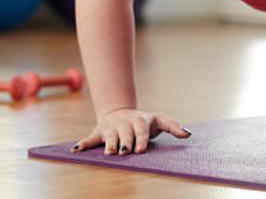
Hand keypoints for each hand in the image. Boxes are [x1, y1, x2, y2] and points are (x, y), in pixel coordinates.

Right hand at [72, 109, 190, 154]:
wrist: (121, 113)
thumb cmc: (144, 121)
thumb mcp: (159, 120)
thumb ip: (173, 126)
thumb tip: (188, 135)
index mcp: (139, 122)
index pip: (141, 131)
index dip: (141, 140)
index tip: (140, 150)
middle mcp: (124, 124)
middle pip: (125, 136)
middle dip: (125, 143)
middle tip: (125, 152)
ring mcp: (111, 129)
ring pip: (109, 137)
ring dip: (108, 144)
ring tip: (109, 153)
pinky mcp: (98, 133)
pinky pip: (90, 139)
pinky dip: (83, 144)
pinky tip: (77, 150)